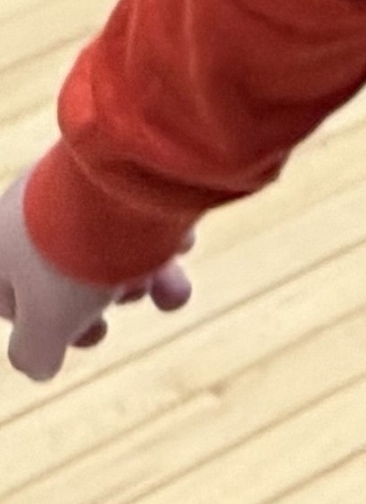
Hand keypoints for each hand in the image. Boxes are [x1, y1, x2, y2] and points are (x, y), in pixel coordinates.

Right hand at [2, 166, 190, 379]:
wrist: (132, 173)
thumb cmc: (75, 253)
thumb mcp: (45, 324)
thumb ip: (35, 350)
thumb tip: (42, 367)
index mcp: (0, 240)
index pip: (11, 293)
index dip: (48, 325)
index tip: (88, 337)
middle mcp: (38, 204)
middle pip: (70, 266)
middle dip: (108, 294)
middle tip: (132, 302)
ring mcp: (83, 181)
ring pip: (113, 239)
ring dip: (147, 271)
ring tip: (173, 288)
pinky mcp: (130, 163)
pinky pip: (142, 207)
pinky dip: (163, 233)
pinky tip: (182, 242)